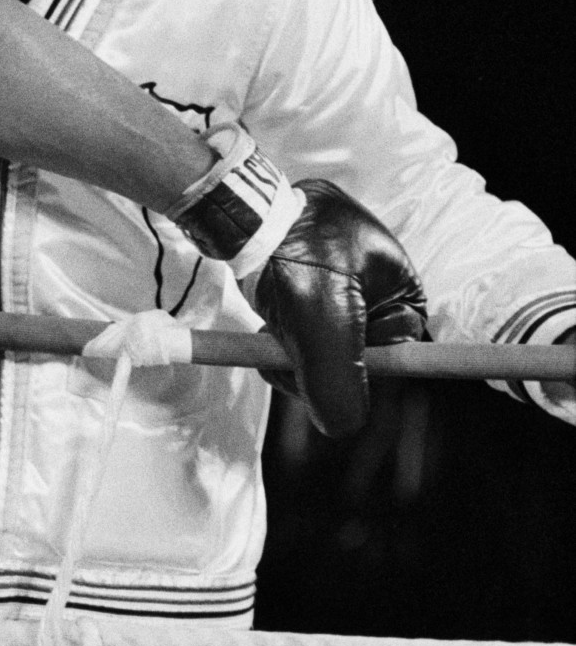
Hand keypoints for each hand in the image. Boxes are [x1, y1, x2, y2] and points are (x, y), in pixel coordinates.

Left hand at [253, 179, 426, 436]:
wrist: (242, 217)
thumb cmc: (295, 261)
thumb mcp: (325, 332)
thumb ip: (340, 389)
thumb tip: (341, 428)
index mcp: (403, 292)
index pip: (397, 359)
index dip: (357, 374)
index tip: (323, 365)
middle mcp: (379, 288)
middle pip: (354, 360)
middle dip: (317, 365)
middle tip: (289, 350)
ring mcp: (342, 285)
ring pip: (322, 351)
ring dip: (294, 354)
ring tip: (274, 329)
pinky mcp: (307, 286)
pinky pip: (301, 334)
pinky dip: (282, 339)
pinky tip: (269, 323)